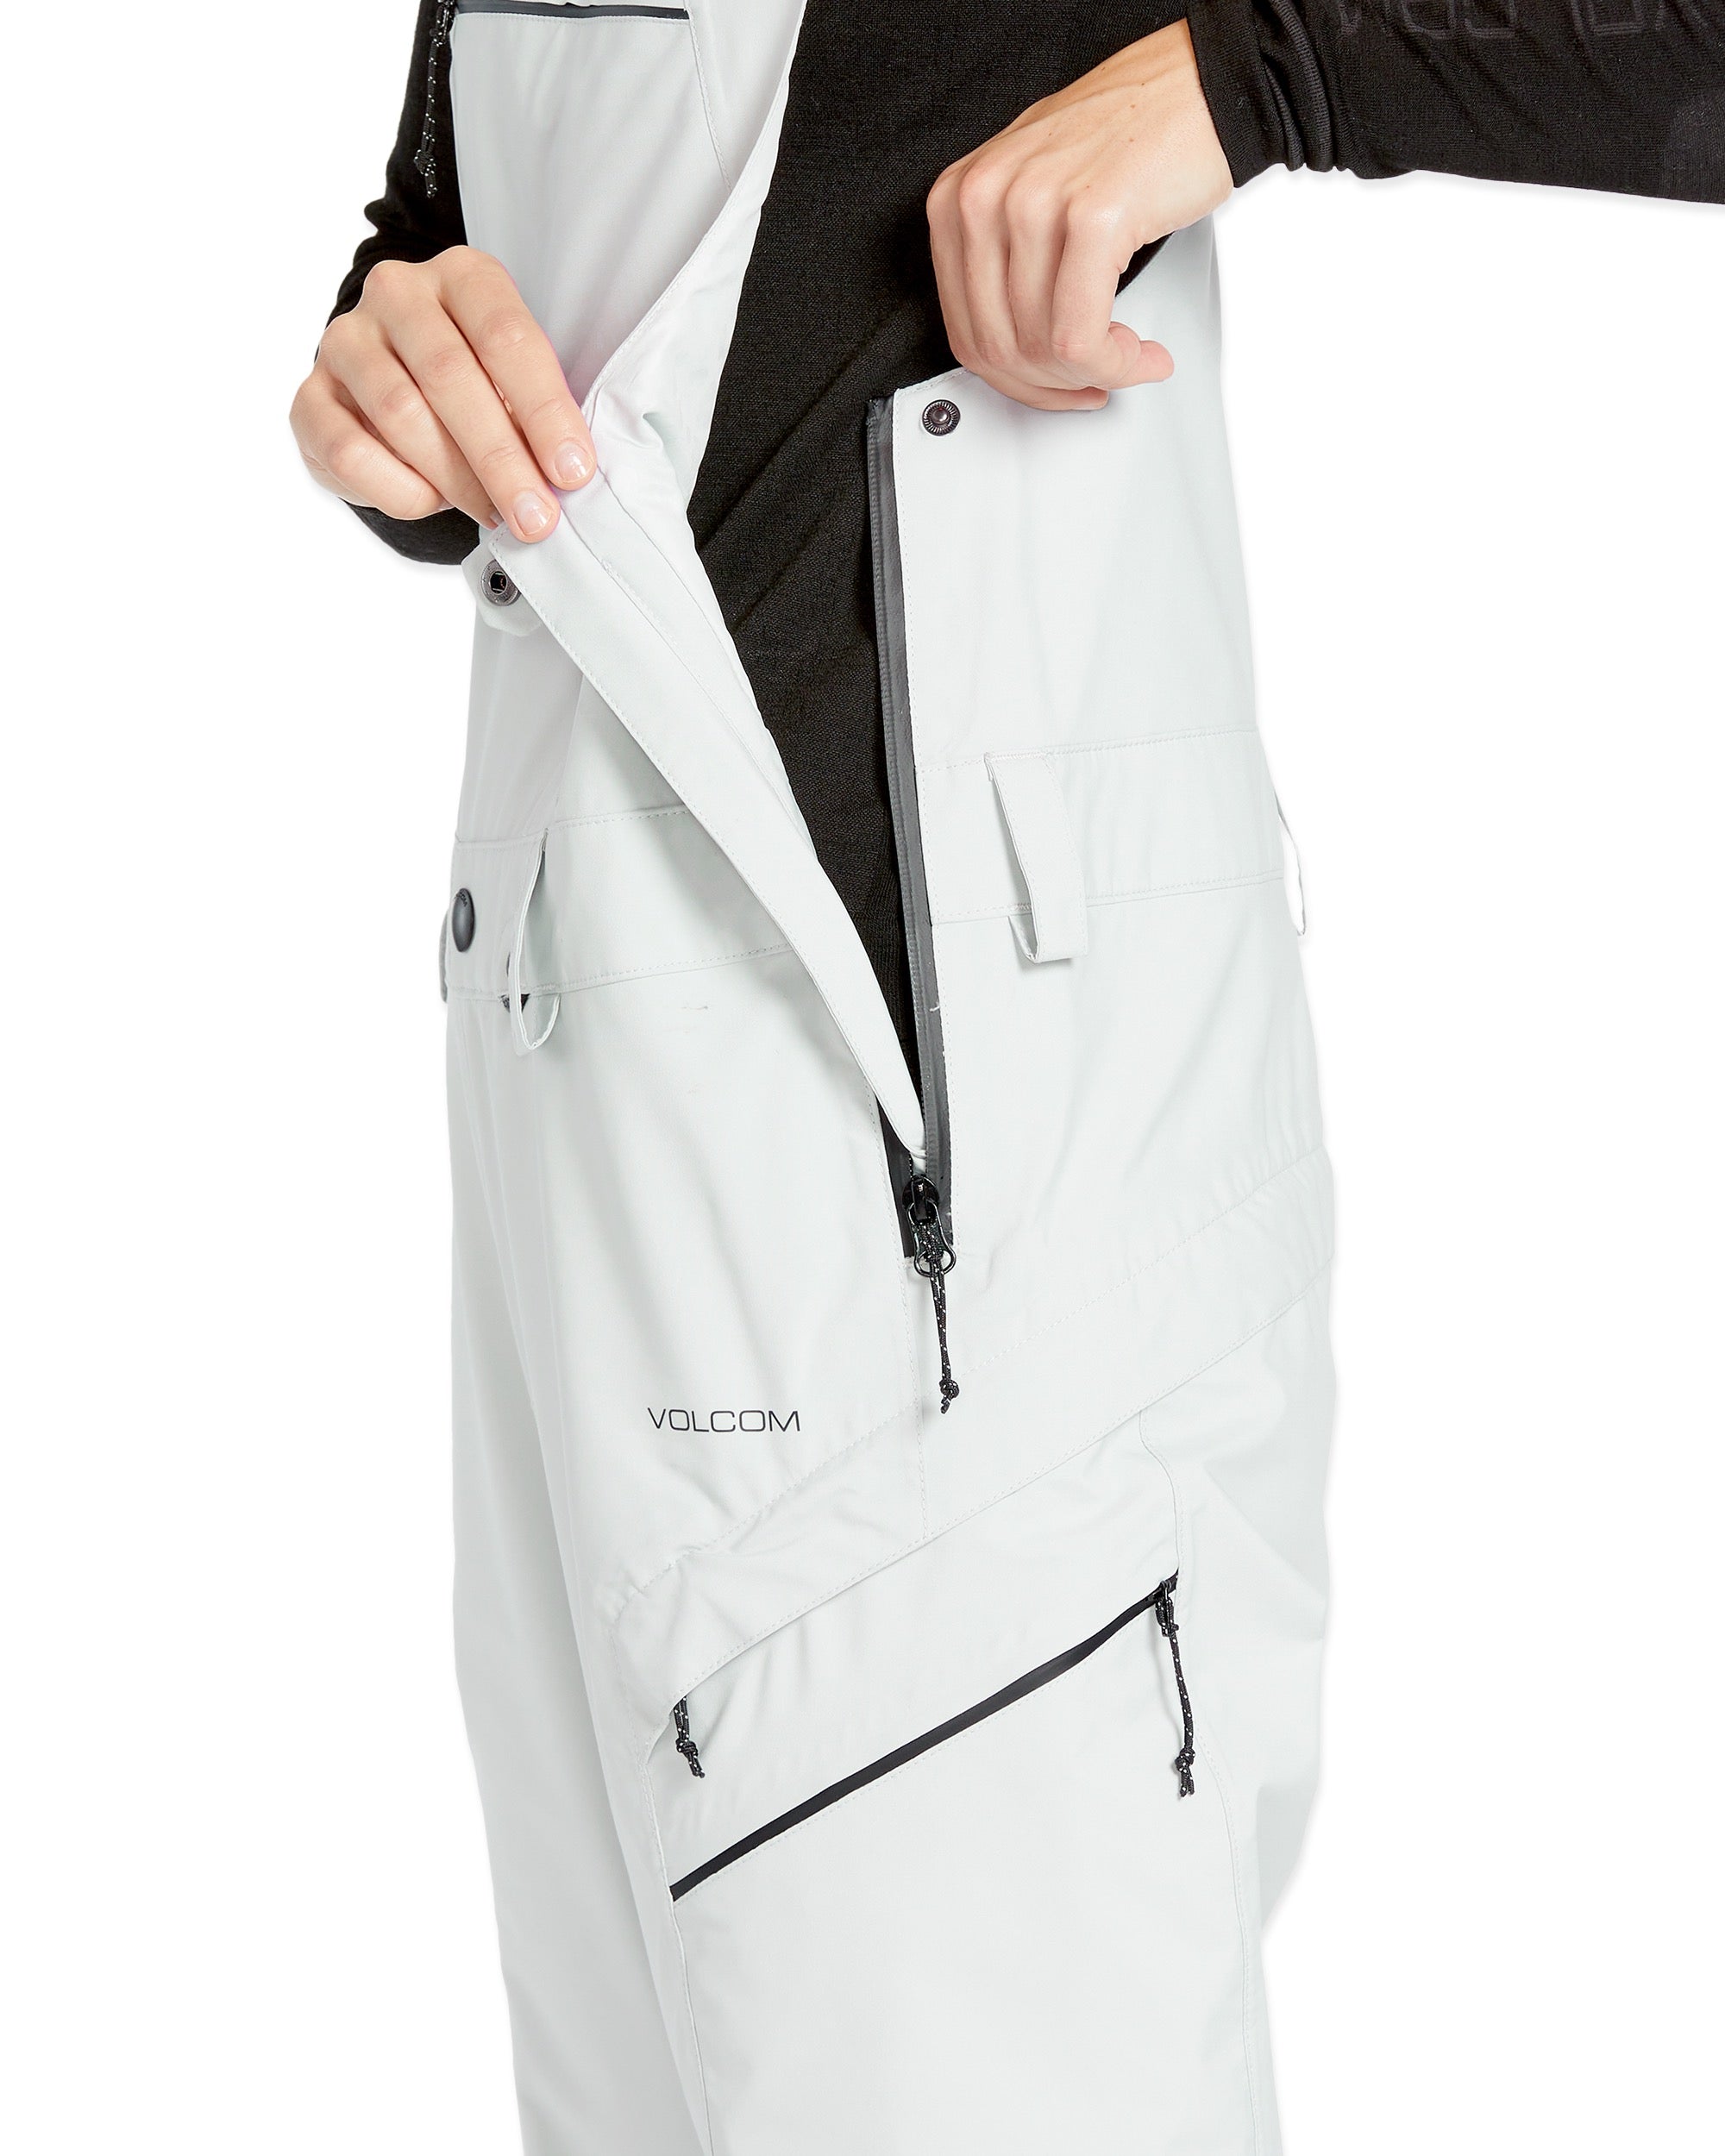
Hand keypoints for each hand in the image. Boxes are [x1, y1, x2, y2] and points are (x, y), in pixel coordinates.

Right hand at [290, 247, 594, 541]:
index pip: (505, 336)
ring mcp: (345, 341)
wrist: (391, 395)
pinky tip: (429, 502)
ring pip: (400, 415)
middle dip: (501, 459)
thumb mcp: (512, 382)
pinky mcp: (310, 397)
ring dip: (455, 479)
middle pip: (450, 376)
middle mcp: (397, 294)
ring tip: (493, 514)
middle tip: (535, 516)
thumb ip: (531, 413)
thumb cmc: (473, 388)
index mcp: (461, 277)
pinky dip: (397, 489)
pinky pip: (350, 452)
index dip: (544, 410)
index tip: (571, 472)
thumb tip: (561, 475)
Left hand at [926, 22, 1231, 410]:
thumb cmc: (1126, 137)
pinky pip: (1080, 337)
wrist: (1196, 87)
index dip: (1015, 380)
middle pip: (999, 349)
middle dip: (1053, 385)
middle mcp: (985, 196)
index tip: (1052, 385)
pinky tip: (1140, 353)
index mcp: (959, 197)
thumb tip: (1011, 345)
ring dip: (1093, 374)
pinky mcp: (1088, 219)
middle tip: (1094, 382)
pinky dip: (1115, 364)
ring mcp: (1032, 205)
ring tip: (1126, 359)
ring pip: (1039, 349)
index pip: (965, 332)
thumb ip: (1007, 263)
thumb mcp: (1035, 194)